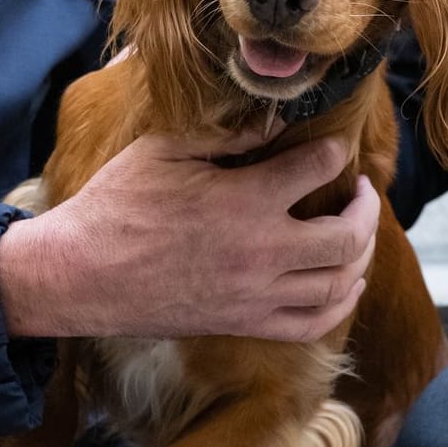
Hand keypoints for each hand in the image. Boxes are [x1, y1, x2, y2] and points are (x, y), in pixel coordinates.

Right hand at [0, 128, 378, 341]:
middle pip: (350, 236)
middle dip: (366, 209)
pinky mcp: (245, 324)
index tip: (334, 148)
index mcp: (246, 199)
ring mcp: (257, 294)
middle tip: (360, 192)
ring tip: (358, 234)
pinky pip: (313, 324)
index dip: (335, 151)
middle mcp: (263, 250)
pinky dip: (341, 305)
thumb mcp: (166, 149)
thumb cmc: (116, 206)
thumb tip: (275, 122)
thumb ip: (228, 135)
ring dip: (362, 256)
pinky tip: (346, 285)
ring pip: (341, 282)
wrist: (81, 274)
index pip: (320, 166)